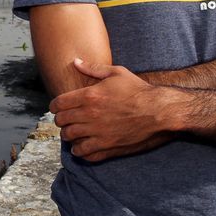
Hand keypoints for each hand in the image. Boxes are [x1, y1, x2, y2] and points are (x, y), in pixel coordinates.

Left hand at [50, 61, 174, 160]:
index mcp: (89, 96)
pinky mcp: (107, 147)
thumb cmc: (139, 91)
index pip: (58, 104)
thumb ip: (93, 68)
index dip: (55, 106)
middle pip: (61, 122)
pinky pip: (84, 153)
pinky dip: (80, 151)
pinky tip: (83, 146)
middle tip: (67, 120)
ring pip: (69, 138)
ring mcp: (97, 133)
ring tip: (74, 133)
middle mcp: (90, 115)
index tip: (58, 108)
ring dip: (69, 136)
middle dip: (61, 120)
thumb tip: (76, 61)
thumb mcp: (117, 73)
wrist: (160, 112)